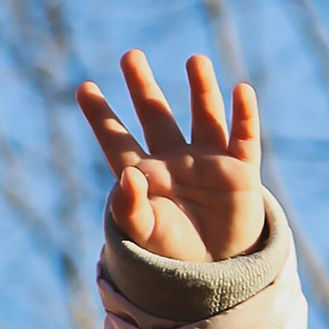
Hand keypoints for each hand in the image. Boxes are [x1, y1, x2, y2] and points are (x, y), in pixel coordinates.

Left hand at [75, 51, 264, 263]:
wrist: (215, 273)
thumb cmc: (174, 253)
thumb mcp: (146, 233)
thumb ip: (130, 207)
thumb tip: (127, 175)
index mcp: (146, 174)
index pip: (117, 140)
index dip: (101, 116)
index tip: (84, 88)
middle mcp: (175, 160)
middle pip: (156, 115)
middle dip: (143, 87)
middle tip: (130, 55)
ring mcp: (209, 161)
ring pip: (204, 115)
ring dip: (201, 88)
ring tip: (195, 60)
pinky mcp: (241, 171)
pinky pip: (244, 137)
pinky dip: (244, 115)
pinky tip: (240, 91)